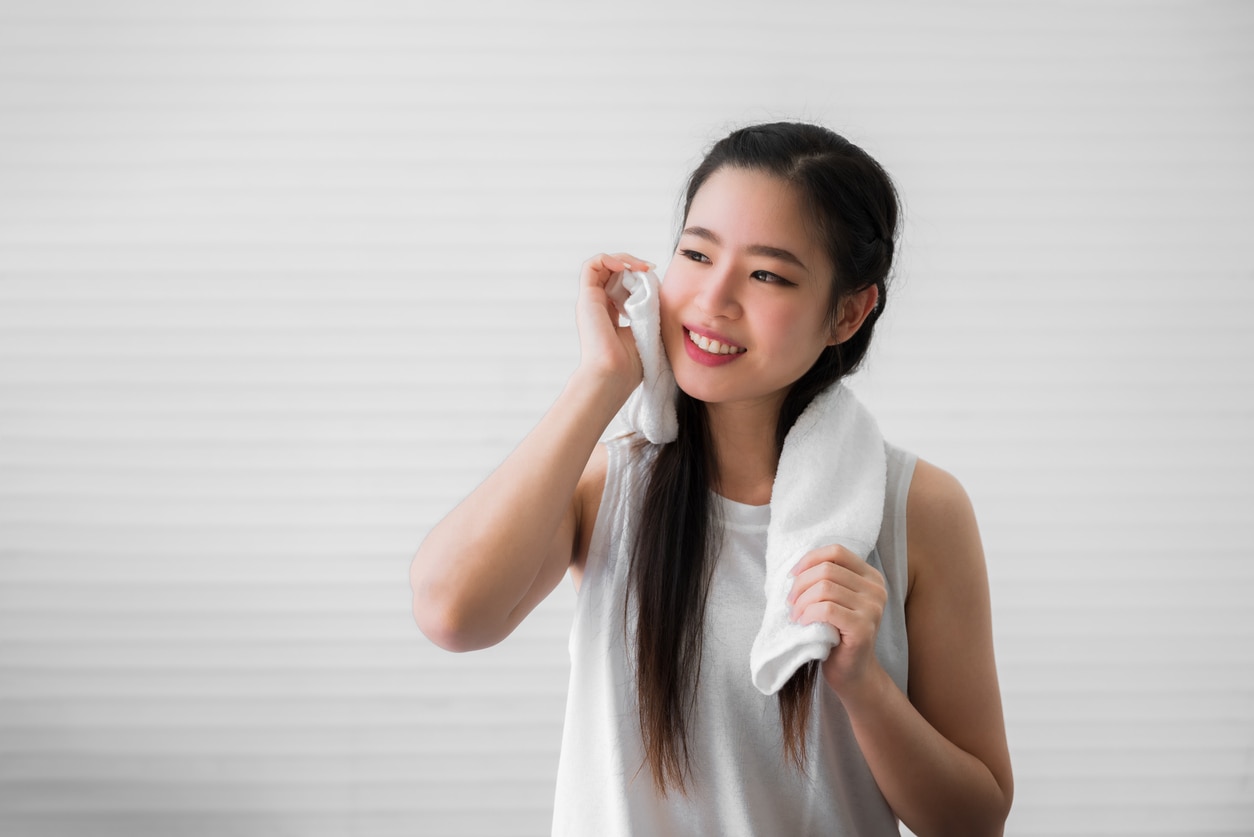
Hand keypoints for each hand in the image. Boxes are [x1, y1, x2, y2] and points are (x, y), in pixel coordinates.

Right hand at [574, 252, 650, 399]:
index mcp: (612, 315)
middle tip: (649, 269)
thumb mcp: (646, 329)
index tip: (655, 277)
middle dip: (633, 265)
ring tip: (640, 268)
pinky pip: (592, 265)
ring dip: (624, 260)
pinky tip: (627, 268)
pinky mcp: (587, 298)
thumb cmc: (632, 363)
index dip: (638, 277)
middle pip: (613, 272)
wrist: (614, 374)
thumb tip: (659, 293)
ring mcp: (591, 301)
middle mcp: (599, 306)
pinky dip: (610, 259)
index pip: (622, 285)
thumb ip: (648, 311)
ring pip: (603, 265)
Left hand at [787, 544, 887, 697]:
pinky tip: (803, 623)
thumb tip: (796, 567)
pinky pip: (826, 609)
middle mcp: (876, 589)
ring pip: (824, 588)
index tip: (793, 576)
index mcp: (871, 577)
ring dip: (802, 602)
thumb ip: (826, 579)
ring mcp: (872, 609)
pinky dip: (808, 614)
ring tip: (796, 615)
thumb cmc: (837, 633)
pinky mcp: (863, 628)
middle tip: (790, 603)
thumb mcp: (835, 599)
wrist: (852, 672)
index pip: (836, 552)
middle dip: (800, 584)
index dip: (810, 560)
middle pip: (827, 569)